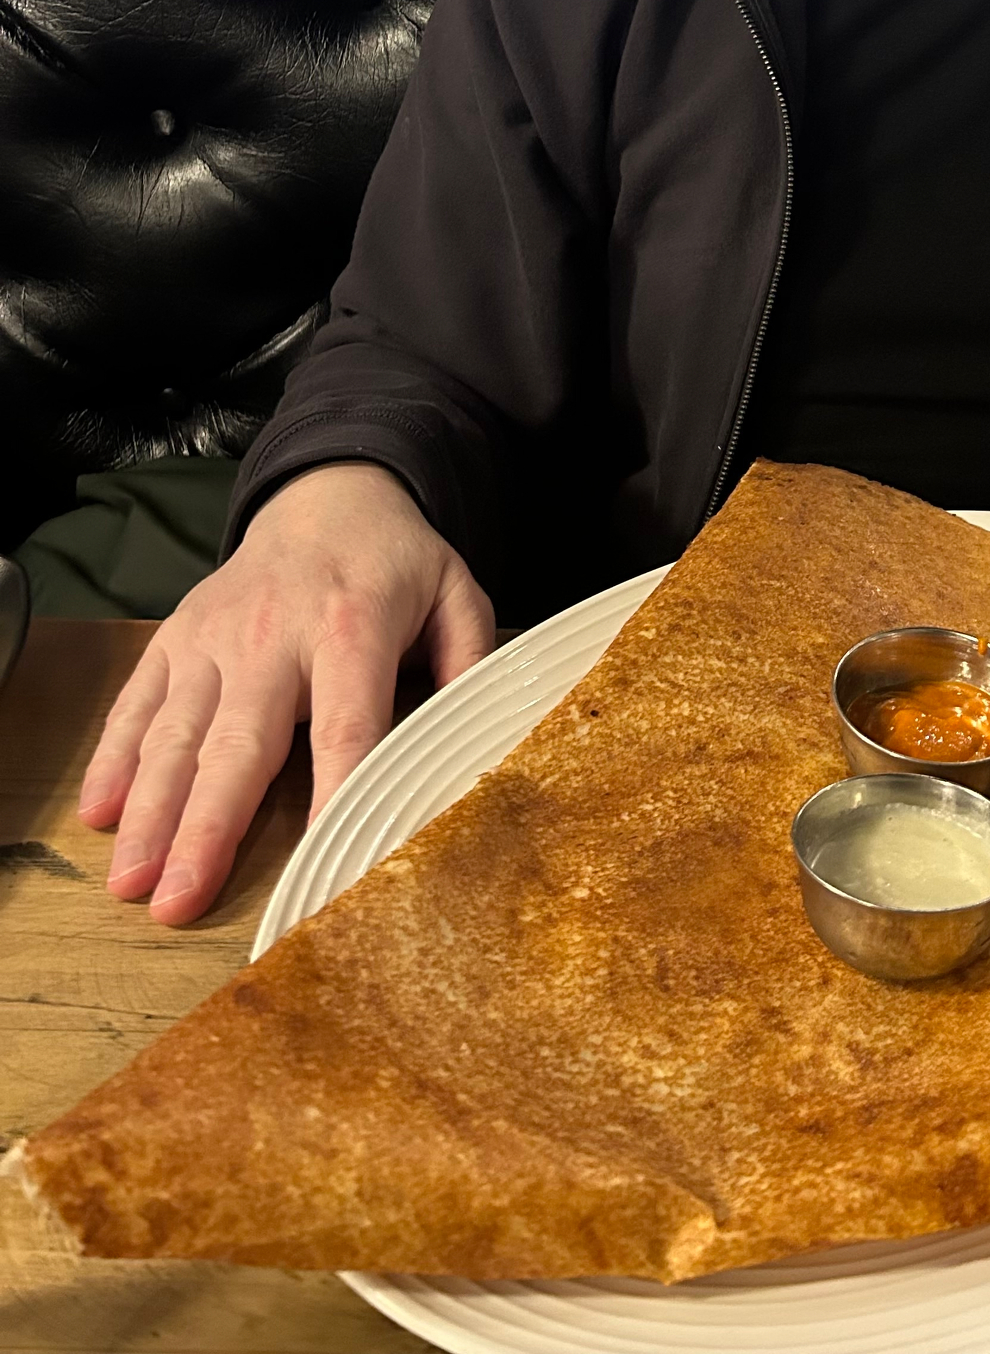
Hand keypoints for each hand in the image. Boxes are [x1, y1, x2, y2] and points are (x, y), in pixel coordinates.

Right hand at [78, 463, 493, 924]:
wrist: (326, 494)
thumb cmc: (394, 561)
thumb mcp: (456, 593)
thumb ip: (472, 664)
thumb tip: (484, 740)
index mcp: (354, 626)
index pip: (347, 725)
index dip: (334, 796)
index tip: (320, 865)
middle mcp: (275, 633)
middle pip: (241, 742)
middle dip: (206, 827)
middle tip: (178, 900)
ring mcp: (216, 635)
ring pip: (177, 731)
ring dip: (151, 810)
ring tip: (132, 881)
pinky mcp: (177, 635)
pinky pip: (139, 701)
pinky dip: (115, 758)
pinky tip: (99, 814)